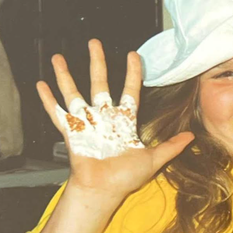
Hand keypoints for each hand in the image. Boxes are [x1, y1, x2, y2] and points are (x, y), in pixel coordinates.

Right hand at [37, 39, 193, 199]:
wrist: (104, 190)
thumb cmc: (126, 177)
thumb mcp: (154, 159)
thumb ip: (171, 146)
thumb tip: (192, 137)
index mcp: (123, 122)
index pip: (129, 91)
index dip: (132, 73)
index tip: (133, 55)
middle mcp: (104, 118)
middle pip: (99, 83)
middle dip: (97, 63)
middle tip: (94, 42)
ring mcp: (86, 124)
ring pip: (73, 93)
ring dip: (65, 76)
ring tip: (58, 57)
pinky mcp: (70, 132)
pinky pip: (56, 113)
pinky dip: (47, 100)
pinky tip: (40, 84)